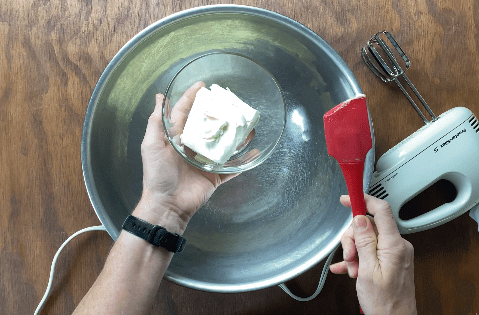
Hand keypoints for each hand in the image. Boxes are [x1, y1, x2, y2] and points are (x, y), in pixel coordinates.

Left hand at [137, 82, 238, 232]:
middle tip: (229, 101)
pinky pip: (232, 167)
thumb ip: (156, 122)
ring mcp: (205, 161)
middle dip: (217, 113)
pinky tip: (254, 152)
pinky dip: (243, 162)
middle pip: (207, 125)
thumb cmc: (157, 175)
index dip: (193, 97)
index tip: (203, 85)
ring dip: (234, 135)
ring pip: (223, 144)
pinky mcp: (214, 175)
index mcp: (177, 138)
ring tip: (246, 123)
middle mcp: (192, 146)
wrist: (167, 205)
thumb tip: (160, 98)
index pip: (186, 112)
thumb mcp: (151, 145)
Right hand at [329, 194, 416, 314]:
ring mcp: (394, 253)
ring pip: (366, 239)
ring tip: (353, 270)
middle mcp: (397, 245)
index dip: (362, 200)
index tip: (347, 198)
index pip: (381, 210)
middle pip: (368, 225)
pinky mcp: (390, 261)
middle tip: (349, 256)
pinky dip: (357, 258)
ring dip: (354, 252)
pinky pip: (370, 251)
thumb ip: (365, 241)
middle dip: (353, 239)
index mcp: (394, 244)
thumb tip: (360, 218)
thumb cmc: (385, 303)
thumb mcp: (368, 270)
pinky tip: (347, 268)